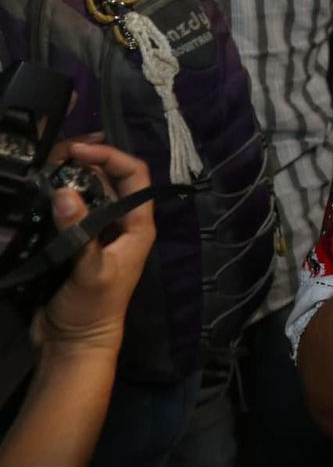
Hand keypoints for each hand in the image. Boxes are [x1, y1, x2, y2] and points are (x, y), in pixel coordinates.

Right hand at [36, 144, 155, 355]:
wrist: (72, 342)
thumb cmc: (94, 310)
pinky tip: (34, 194)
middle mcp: (119, 222)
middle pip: (107, 179)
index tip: (78, 150)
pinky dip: (53, 200)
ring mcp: (96, 231)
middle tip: (53, 157)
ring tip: (42, 171)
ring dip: (67, 180)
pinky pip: (66, 212)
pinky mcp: (73, 242)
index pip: (135, 175)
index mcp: (137, 225)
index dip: (111, 156)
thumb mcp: (90, 271)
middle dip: (84, 163)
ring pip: (85, 193)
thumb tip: (65, 193)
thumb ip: (80, 234)